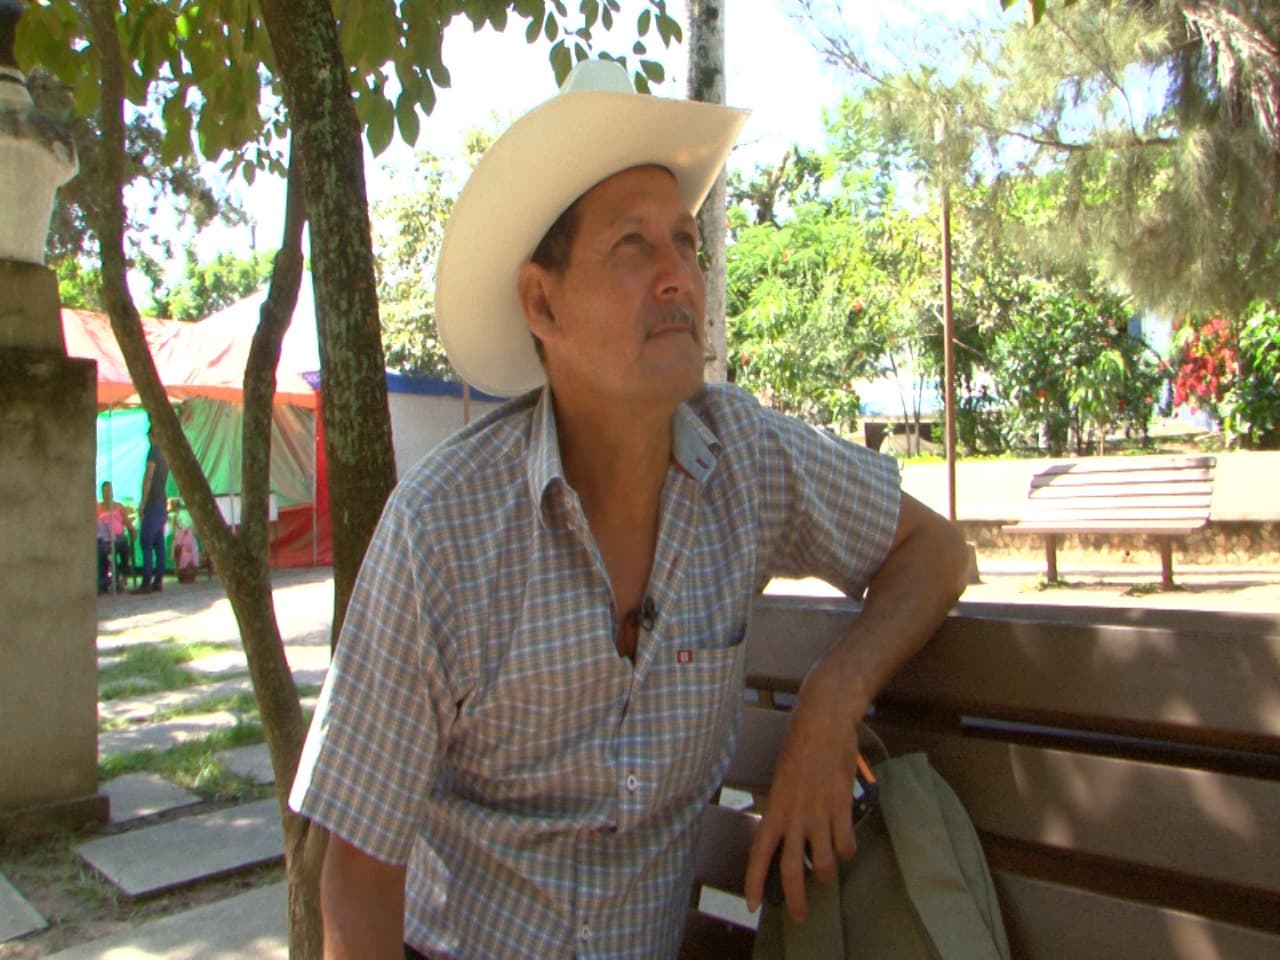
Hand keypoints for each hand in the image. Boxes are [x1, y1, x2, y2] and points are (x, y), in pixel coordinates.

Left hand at [744, 655, 862, 920]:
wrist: (823, 720)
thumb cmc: (800, 745)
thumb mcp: (783, 779)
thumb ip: (785, 808)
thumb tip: (789, 832)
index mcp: (774, 808)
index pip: (759, 854)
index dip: (754, 883)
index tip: (753, 906)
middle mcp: (794, 815)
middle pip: (791, 871)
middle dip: (796, 900)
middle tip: (800, 916)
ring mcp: (819, 812)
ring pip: (823, 865)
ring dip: (826, 876)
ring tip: (826, 874)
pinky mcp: (842, 806)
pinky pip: (845, 845)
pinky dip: (846, 851)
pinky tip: (844, 847)